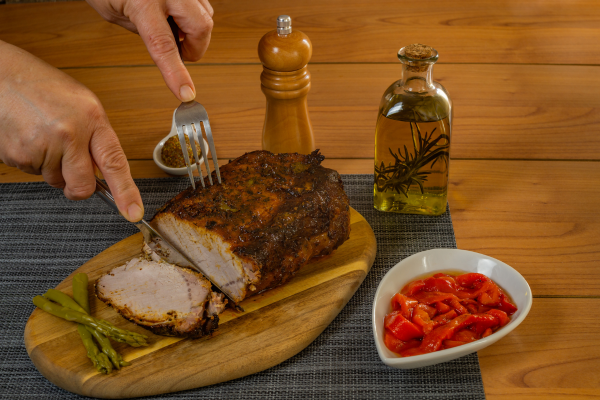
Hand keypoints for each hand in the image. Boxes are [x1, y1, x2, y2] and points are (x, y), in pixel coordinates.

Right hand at [0, 41, 143, 221]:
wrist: (0, 74)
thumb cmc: (42, 87)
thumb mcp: (82, 105)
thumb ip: (96, 138)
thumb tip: (104, 172)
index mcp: (92, 118)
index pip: (115, 162)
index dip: (126, 192)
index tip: (133, 213)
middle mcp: (70, 133)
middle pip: (83, 185)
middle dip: (79, 187)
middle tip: (70, 168)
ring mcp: (43, 146)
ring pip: (56, 181)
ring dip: (52, 168)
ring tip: (44, 137)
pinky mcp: (19, 155)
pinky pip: (33, 173)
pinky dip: (33, 161)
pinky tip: (29, 137)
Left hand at [86, 0, 213, 101]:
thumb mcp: (114, 13)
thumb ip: (144, 32)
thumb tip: (168, 47)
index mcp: (144, 1)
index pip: (165, 46)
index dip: (176, 74)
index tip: (186, 93)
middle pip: (200, 28)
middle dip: (195, 47)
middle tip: (180, 53)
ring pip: (206, 15)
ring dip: (194, 30)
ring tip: (172, 29)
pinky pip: (201, 3)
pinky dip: (193, 15)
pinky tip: (175, 15)